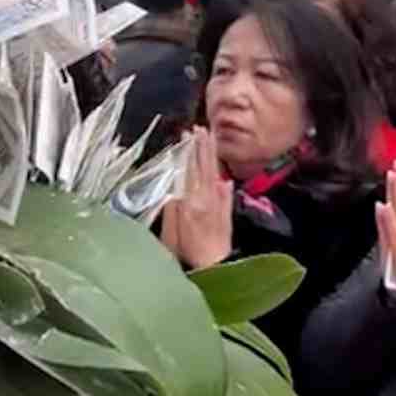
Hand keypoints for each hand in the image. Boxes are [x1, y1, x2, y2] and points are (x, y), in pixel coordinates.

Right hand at [160, 128, 233, 269]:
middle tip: (201, 128)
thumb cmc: (188, 252)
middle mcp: (207, 198)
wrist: (215, 266)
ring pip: (214, 174)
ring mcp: (218, 204)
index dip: (189, 151)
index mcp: (192, 201)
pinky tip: (222, 175)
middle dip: (203, 147)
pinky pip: (225, 192)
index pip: (190, 170)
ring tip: (211, 141)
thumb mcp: (171, 232)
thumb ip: (172, 209)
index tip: (188, 134)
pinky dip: (222, 181)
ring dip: (212, 157)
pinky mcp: (225, 213)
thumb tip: (174, 187)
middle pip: (204, 167)